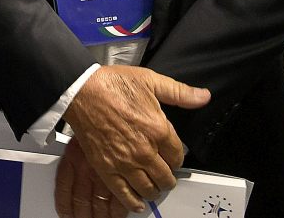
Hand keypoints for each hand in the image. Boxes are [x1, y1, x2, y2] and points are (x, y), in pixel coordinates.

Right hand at [61, 66, 209, 213]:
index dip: (176, 158)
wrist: (81, 90)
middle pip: (165, 177)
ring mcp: (125, 162)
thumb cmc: (112, 84)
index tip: (171, 157)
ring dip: (154, 190)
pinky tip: (138, 202)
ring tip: (153, 187)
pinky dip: (133, 201)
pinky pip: (124, 193)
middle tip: (164, 175)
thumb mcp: (150, 81)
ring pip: (148, 188)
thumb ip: (180, 93)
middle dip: (167, 177)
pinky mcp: (106, 167)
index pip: (178, 156)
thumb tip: (203, 96)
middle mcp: (145, 151)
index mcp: (158, 130)